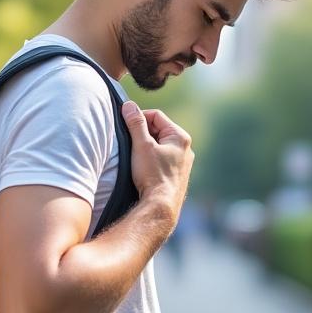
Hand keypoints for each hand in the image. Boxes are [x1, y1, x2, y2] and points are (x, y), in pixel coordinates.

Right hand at [121, 101, 193, 221]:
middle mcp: (186, 148)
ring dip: (146, 147)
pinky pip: (162, 159)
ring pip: (160, 145)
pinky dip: (151, 159)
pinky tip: (143, 169)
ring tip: (136, 158)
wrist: (161, 206)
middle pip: (158, 130)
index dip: (138, 118)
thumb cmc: (152, 175)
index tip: (126, 127)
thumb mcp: (141, 145)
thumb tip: (129, 105)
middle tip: (130, 144)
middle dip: (143, 134)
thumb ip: (135, 123)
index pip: (156, 115)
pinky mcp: (177, 175)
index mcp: (180, 137)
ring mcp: (183, 163)